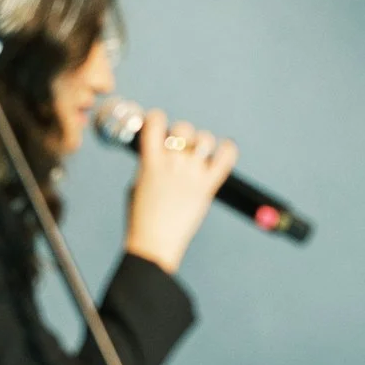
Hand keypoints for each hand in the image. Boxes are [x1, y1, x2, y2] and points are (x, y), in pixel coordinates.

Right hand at [122, 107, 234, 273]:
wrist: (155, 244)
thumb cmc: (141, 218)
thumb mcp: (137, 183)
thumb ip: (150, 163)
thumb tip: (162, 152)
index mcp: (150, 161)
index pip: (155, 121)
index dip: (156, 120)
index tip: (157, 128)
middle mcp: (173, 164)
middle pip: (183, 128)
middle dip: (181, 134)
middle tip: (179, 149)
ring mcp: (192, 175)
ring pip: (204, 139)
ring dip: (201, 143)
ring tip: (198, 155)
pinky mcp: (207, 187)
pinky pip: (225, 158)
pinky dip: (228, 150)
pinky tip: (223, 151)